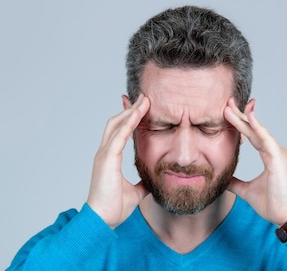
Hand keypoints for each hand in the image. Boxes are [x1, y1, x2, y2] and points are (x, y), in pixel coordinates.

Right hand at [87, 94, 149, 228]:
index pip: (118, 131)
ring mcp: (104, 155)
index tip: (139, 106)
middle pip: (116, 122)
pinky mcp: (107, 159)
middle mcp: (105, 153)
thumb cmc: (114, 207)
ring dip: (131, 111)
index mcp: (109, 158)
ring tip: (144, 100)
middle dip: (130, 109)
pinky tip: (138, 114)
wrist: (103, 219)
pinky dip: (128, 123)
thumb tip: (153, 180)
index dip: (128, 117)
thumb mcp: (135, 192)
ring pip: (116, 125)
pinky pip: (119, 136)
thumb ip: (142, 183)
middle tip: (144, 97)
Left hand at [224, 98, 286, 225]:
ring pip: (258, 132)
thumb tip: (223, 178)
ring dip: (244, 118)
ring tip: (229, 107)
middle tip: (226, 102)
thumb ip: (235, 183)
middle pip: (255, 129)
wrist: (286, 216)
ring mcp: (279, 153)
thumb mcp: (246, 191)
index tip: (228, 112)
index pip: (252, 135)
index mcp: (270, 156)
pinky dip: (258, 128)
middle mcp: (276, 151)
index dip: (241, 123)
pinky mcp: (279, 158)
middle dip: (240, 115)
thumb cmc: (272, 204)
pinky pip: (267, 140)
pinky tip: (249, 117)